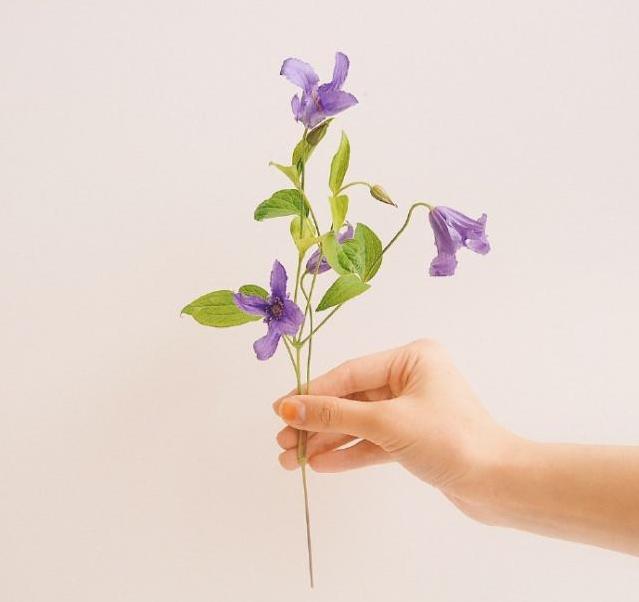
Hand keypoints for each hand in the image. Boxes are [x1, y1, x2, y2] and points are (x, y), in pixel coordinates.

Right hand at [273, 339, 516, 517]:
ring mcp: (414, 409)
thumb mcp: (386, 422)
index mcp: (412, 358)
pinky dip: (350, 452)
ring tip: (292, 460)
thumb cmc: (449, 440)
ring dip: (328, 441)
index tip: (279, 411)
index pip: (350, 374)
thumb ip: (334, 414)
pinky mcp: (416, 437)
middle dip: (317, 422)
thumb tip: (287, 408)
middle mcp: (412, 378)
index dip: (312, 393)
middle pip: (352, 399)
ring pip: (360, 422)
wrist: (499, 485)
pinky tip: (322, 464)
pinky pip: (375, 440)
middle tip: (283, 442)